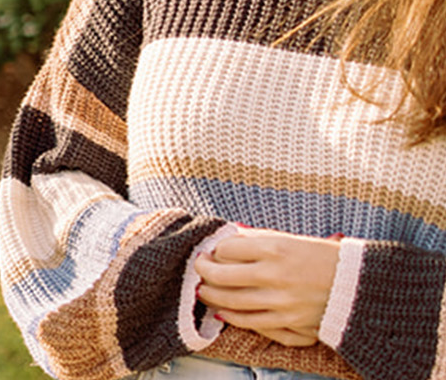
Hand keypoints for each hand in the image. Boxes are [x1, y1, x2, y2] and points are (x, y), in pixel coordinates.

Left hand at [195, 228, 342, 347]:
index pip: (226, 249)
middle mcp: (277, 277)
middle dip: (203, 272)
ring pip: (231, 303)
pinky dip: (233, 318)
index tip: (212, 251)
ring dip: (211, 296)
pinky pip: (252, 324)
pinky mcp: (291, 325)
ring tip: (203, 291)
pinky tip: (224, 312)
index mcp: (277, 250)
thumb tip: (228, 237)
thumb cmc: (327, 258)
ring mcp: (283, 304)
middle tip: (199, 269)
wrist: (363, 287)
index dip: (215, 250)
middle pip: (221, 277)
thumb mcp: (293, 239)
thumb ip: (258, 239)